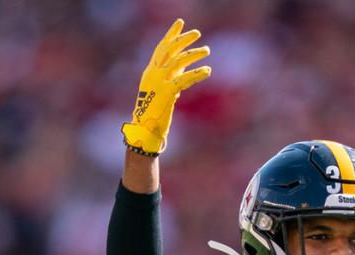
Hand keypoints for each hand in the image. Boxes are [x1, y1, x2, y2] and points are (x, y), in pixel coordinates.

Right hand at [121, 20, 210, 154]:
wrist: (145, 130)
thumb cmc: (156, 112)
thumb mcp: (162, 89)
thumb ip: (171, 76)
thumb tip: (184, 66)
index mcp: (150, 72)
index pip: (161, 48)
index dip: (171, 34)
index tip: (180, 23)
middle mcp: (152, 74)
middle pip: (169, 50)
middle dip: (183, 39)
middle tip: (197, 33)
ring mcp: (158, 83)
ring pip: (177, 61)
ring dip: (194, 54)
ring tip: (207, 50)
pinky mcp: (166, 93)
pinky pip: (184, 79)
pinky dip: (197, 74)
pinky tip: (208, 70)